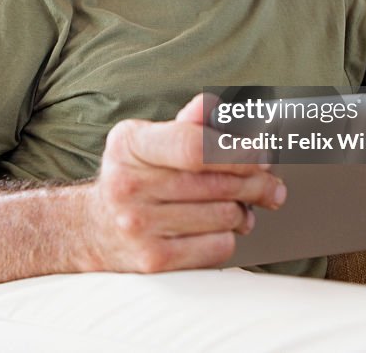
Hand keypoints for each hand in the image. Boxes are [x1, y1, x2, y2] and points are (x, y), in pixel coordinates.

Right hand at [85, 94, 286, 272]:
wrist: (93, 227)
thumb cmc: (135, 176)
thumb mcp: (149, 140)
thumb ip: (188, 123)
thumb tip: (216, 106)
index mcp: (130, 145)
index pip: (195, 147)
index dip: (238, 150)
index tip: (262, 153)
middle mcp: (128, 185)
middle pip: (219, 184)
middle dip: (257, 182)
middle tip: (271, 184)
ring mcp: (139, 225)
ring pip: (225, 216)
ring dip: (243, 211)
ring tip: (238, 207)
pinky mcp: (153, 260)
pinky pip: (218, 246)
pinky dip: (228, 236)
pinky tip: (219, 228)